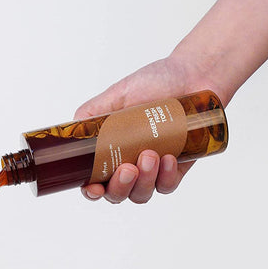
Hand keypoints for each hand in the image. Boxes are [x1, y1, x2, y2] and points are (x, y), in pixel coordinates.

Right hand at [74, 53, 226, 203]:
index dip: (91, 191)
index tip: (94, 187)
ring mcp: (152, 170)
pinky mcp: (175, 170)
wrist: (195, 74)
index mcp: (109, 151)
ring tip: (150, 155)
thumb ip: (91, 112)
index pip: (93, 181)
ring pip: (141, 194)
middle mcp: (128, 164)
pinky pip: (167, 186)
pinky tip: (169, 158)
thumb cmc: (156, 82)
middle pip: (117, 194)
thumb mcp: (117, 94)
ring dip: (144, 181)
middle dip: (120, 187)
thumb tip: (71, 129)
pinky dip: (166, 177)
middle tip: (127, 168)